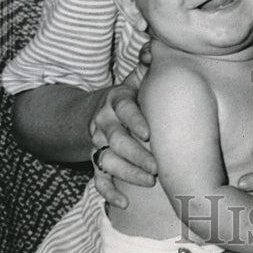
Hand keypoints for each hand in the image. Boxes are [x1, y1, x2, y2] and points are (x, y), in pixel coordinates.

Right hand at [89, 58, 155, 207]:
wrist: (97, 111)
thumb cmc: (130, 96)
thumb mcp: (136, 78)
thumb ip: (148, 64)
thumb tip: (154, 49)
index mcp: (117, 101)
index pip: (123, 109)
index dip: (135, 121)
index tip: (149, 133)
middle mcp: (104, 123)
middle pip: (116, 141)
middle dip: (136, 155)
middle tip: (156, 167)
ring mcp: (98, 144)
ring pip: (106, 161)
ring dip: (126, 174)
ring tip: (148, 182)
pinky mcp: (96, 162)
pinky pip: (98, 181)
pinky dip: (109, 193)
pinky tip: (124, 204)